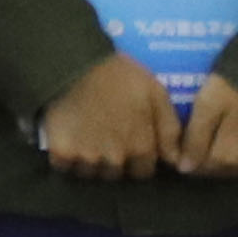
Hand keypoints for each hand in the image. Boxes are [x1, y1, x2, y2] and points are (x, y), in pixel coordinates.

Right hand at [40, 54, 180, 178]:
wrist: (73, 62)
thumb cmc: (119, 74)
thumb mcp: (155, 93)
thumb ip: (169, 129)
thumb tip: (177, 162)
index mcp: (140, 147)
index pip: (142, 172)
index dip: (136, 159)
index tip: (127, 145)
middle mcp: (115, 159)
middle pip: (115, 174)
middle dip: (113, 162)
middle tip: (104, 140)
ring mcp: (86, 156)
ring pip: (89, 173)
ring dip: (88, 162)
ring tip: (85, 141)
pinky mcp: (60, 150)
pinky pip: (63, 167)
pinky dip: (64, 159)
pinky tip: (66, 142)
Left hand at [182, 71, 237, 177]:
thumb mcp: (207, 104)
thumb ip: (195, 138)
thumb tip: (185, 169)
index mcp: (230, 158)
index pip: (203, 169)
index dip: (192, 156)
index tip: (187, 141)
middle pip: (226, 170)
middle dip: (213, 158)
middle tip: (210, 133)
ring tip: (233, 133)